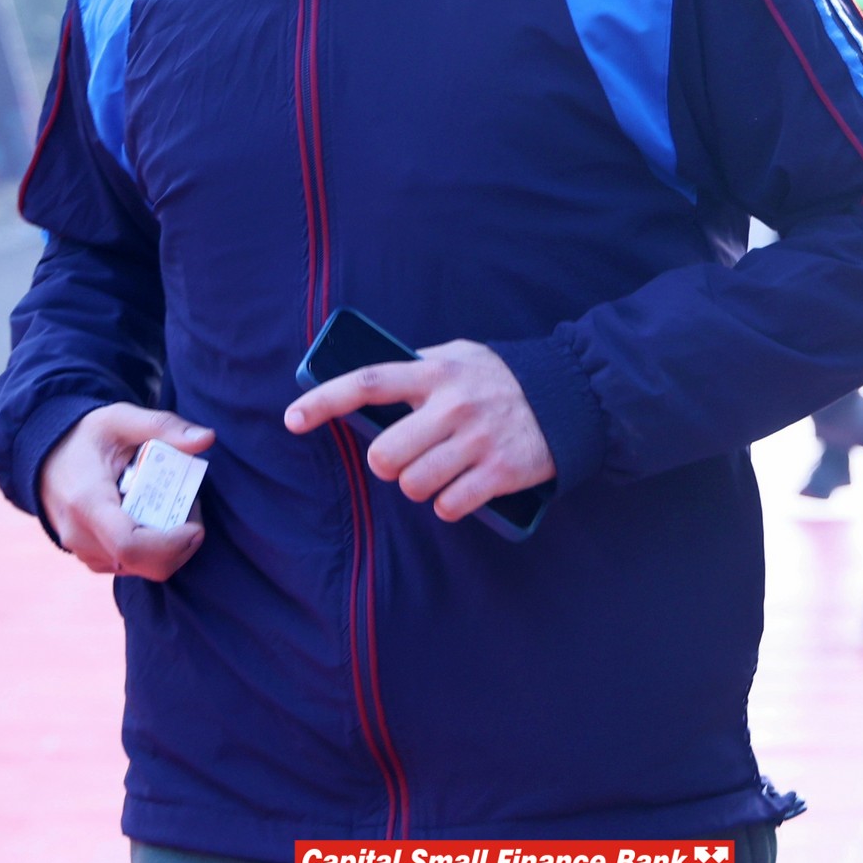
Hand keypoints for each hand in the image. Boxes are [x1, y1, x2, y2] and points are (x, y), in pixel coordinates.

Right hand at [38, 404, 212, 579]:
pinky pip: (132, 567)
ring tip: (174, 507)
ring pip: (140, 569)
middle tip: (192, 510)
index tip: (196, 526)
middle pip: (142, 563)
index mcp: (87, 502)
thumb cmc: (86, 437)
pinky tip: (156, 520)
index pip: (129, 545)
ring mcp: (84, 552)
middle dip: (179, 545)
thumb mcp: (121, 419)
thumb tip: (207, 438)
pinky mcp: (93, 559)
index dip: (170, 544)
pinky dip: (154, 551)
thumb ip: (163, 426)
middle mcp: (81, 535)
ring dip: (169, 548)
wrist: (45, 457)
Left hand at [282, 339, 554, 523]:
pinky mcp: (499, 473)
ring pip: (414, 486)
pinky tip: (463, 489)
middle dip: (388, 466)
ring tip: (441, 471)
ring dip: (420, 487)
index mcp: (434, 371)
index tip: (291, 418)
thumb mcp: (461, 356)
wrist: (570, 397)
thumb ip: (419, 366)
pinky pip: (449, 507)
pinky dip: (449, 505)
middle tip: (405, 459)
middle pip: (384, 455)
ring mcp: (476, 441)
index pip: (367, 383)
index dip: (324, 401)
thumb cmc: (502, 378)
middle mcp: (452, 405)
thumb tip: (370, 383)